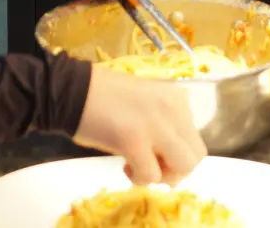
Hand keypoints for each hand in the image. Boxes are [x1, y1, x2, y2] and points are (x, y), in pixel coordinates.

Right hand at [72, 66, 204, 185]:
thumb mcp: (147, 103)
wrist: (73, 90)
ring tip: (140, 167)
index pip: (195, 137)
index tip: (156, 152)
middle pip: (196, 155)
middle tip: (152, 166)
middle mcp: (174, 109)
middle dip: (177, 169)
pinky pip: (152, 175)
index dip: (177, 153)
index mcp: (177, 98)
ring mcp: (157, 124)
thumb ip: (165, 123)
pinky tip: (126, 167)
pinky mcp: (135, 140)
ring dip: (163, 176)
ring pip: (184, 166)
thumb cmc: (104, 96)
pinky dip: (140, 179)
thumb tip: (171, 162)